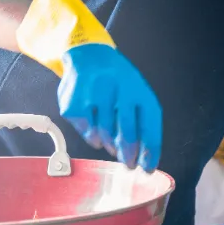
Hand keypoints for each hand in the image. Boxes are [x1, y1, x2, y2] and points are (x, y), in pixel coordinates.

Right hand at [57, 43, 162, 170]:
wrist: (87, 55)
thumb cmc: (118, 80)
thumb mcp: (136, 91)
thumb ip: (141, 119)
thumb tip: (143, 155)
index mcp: (138, 88)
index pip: (149, 125)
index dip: (150, 150)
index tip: (148, 169)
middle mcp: (117, 89)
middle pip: (127, 133)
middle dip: (129, 155)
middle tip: (129, 165)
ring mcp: (93, 96)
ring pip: (106, 135)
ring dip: (112, 146)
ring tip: (114, 147)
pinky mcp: (73, 104)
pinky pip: (88, 133)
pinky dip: (94, 137)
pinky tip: (97, 130)